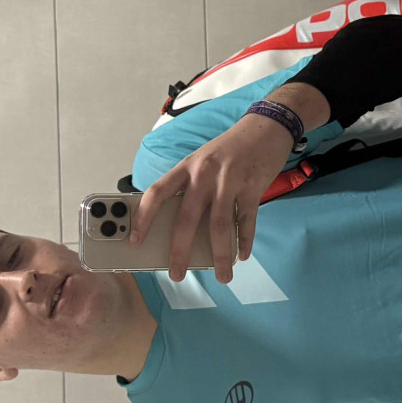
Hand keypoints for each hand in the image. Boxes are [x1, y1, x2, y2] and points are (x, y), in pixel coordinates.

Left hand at [133, 111, 296, 283]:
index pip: (157, 193)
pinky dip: (244, 241)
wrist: (266, 126)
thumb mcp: (203, 160)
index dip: (143, 218)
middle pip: (186, 218)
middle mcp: (204, 174)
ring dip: (219, 255)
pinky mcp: (252, 187)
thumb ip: (191, 188)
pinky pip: (246, 221)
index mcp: (187, 167)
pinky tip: (242, 255)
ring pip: (218, 225)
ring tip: (221, 275)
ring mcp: (229, 181)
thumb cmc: (230, 149)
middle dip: (179, 251)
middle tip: (176, 274)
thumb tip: (180, 228)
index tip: (135, 240)